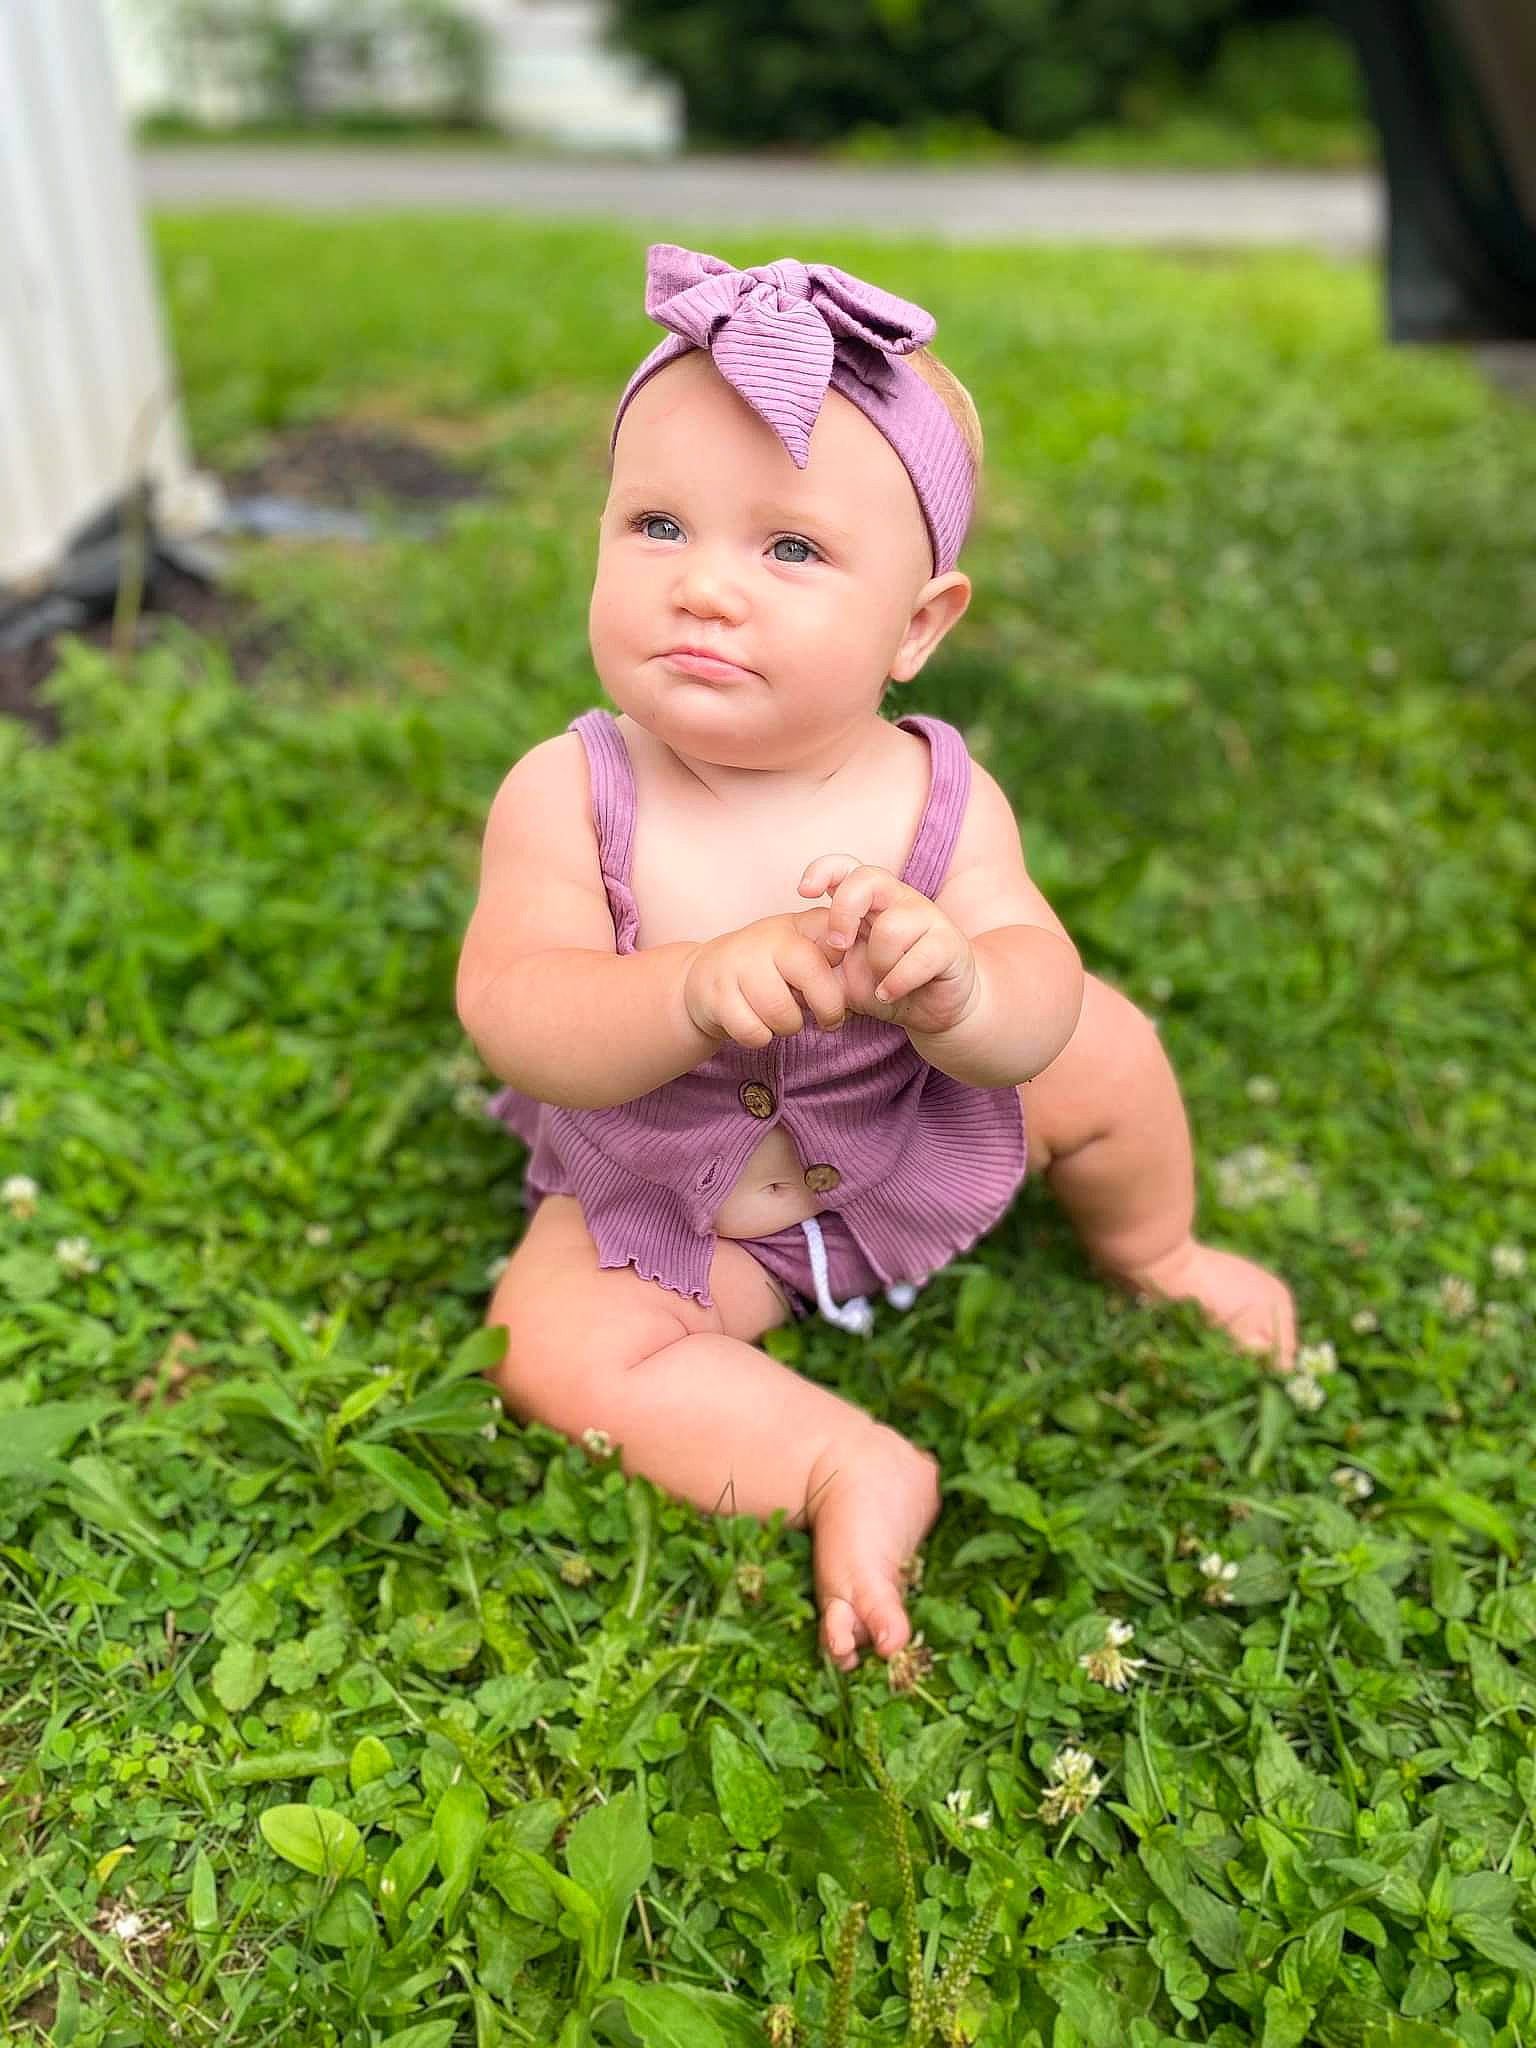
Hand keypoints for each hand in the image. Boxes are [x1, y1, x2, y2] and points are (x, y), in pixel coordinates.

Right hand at [683, 912, 847, 1049]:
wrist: (702, 977)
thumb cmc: (767, 969)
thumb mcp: (801, 950)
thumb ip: (836, 954)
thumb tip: (875, 976)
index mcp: (796, 927)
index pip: (837, 938)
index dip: (848, 962)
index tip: (842, 984)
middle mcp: (767, 939)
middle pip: (813, 976)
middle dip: (828, 1009)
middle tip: (828, 1019)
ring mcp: (738, 966)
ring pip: (782, 1013)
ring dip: (788, 1026)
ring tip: (782, 1017)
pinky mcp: (716, 996)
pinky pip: (754, 1032)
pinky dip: (759, 1037)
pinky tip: (755, 1023)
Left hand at [798, 855, 978, 1038]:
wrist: (936, 1010)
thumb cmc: (887, 984)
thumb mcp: (843, 977)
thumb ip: (819, 965)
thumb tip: (786, 962)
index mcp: (871, 901)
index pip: (846, 867)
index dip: (823, 869)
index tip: (803, 892)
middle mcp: (899, 901)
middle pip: (868, 878)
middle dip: (844, 912)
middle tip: (838, 947)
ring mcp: (928, 919)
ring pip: (891, 927)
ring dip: (878, 964)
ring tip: (879, 983)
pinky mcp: (950, 945)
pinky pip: (919, 957)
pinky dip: (897, 982)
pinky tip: (889, 994)